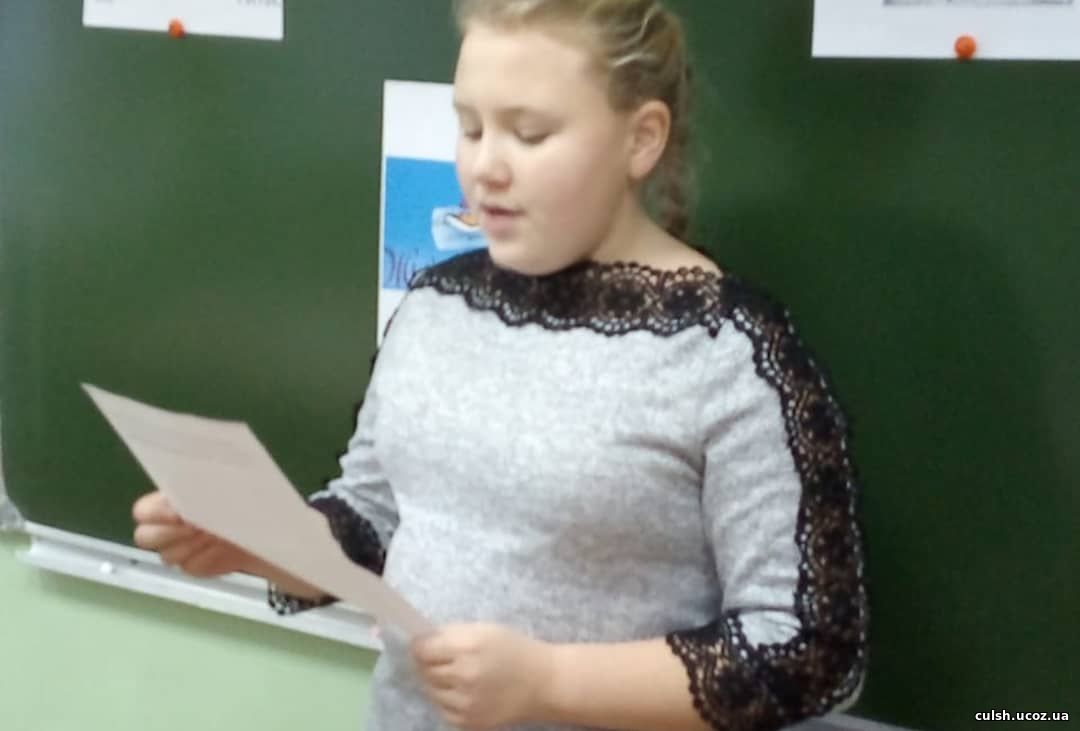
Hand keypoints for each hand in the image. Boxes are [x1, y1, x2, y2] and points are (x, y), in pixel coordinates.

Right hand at [132, 491, 252, 577]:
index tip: (178, 513)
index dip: (155, 513)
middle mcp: (164, 529)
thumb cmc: (232, 496)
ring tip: (215, 533)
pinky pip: (192, 567)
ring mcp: (176, 551)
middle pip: (145, 537)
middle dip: (168, 533)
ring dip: (192, 545)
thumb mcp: (215, 484)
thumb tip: (191, 494)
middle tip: (195, 527)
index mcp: (163, 504)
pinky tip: (223, 547)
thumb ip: (198, 487)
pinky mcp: (194, 566)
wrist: (255, 521)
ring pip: (168, 555)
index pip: (142, 512)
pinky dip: (208, 557)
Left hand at [411, 623, 555, 729]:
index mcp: (468, 647)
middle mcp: (464, 676)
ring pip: (431, 691)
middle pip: (424, 670)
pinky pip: (443, 709)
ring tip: (458, 676)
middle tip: (445, 659)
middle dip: (429, 663)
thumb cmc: (514, 650)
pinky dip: (448, 700)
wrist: (543, 684)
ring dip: (438, 682)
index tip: (426, 645)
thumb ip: (451, 633)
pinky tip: (465, 692)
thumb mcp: (484, 629)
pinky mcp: (467, 723)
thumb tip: (421, 641)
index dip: (421, 646)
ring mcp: (465, 703)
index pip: (422, 650)